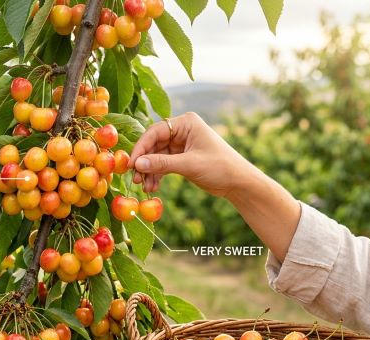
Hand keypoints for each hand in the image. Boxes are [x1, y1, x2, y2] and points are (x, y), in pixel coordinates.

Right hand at [128, 112, 251, 194]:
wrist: (238, 182)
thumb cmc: (219, 167)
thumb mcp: (190, 165)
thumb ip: (163, 163)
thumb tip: (138, 164)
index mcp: (186, 123)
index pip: (155, 132)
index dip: (141, 147)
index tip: (131, 164)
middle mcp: (181, 130)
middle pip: (153, 144)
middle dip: (144, 162)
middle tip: (135, 179)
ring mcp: (181, 144)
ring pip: (156, 156)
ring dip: (149, 171)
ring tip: (145, 187)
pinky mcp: (181, 157)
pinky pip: (163, 164)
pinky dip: (157, 174)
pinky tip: (153, 187)